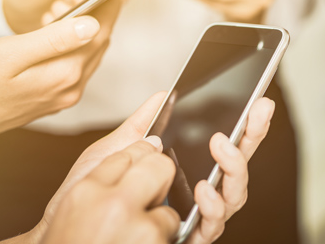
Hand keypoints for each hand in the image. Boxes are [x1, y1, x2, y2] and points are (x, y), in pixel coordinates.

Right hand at [0, 2, 119, 148]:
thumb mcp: (9, 53)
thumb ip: (53, 40)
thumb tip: (93, 25)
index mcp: (65, 74)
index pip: (100, 34)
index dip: (109, 9)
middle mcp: (70, 89)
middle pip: (98, 45)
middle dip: (98, 18)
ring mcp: (61, 98)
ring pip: (88, 57)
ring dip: (86, 33)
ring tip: (68, 10)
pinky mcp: (51, 101)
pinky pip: (74, 69)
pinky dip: (74, 49)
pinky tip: (57, 37)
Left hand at [19, 94, 274, 242]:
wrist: (65, 235)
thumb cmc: (90, 199)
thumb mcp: (113, 153)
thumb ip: (141, 126)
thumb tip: (163, 95)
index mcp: (189, 169)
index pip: (226, 145)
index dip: (246, 125)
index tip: (259, 102)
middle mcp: (201, 193)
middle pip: (238, 166)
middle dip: (252, 137)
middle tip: (254, 114)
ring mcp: (197, 216)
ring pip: (234, 195)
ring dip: (234, 169)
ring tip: (221, 147)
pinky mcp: (189, 238)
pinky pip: (212, 226)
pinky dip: (213, 207)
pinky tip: (203, 189)